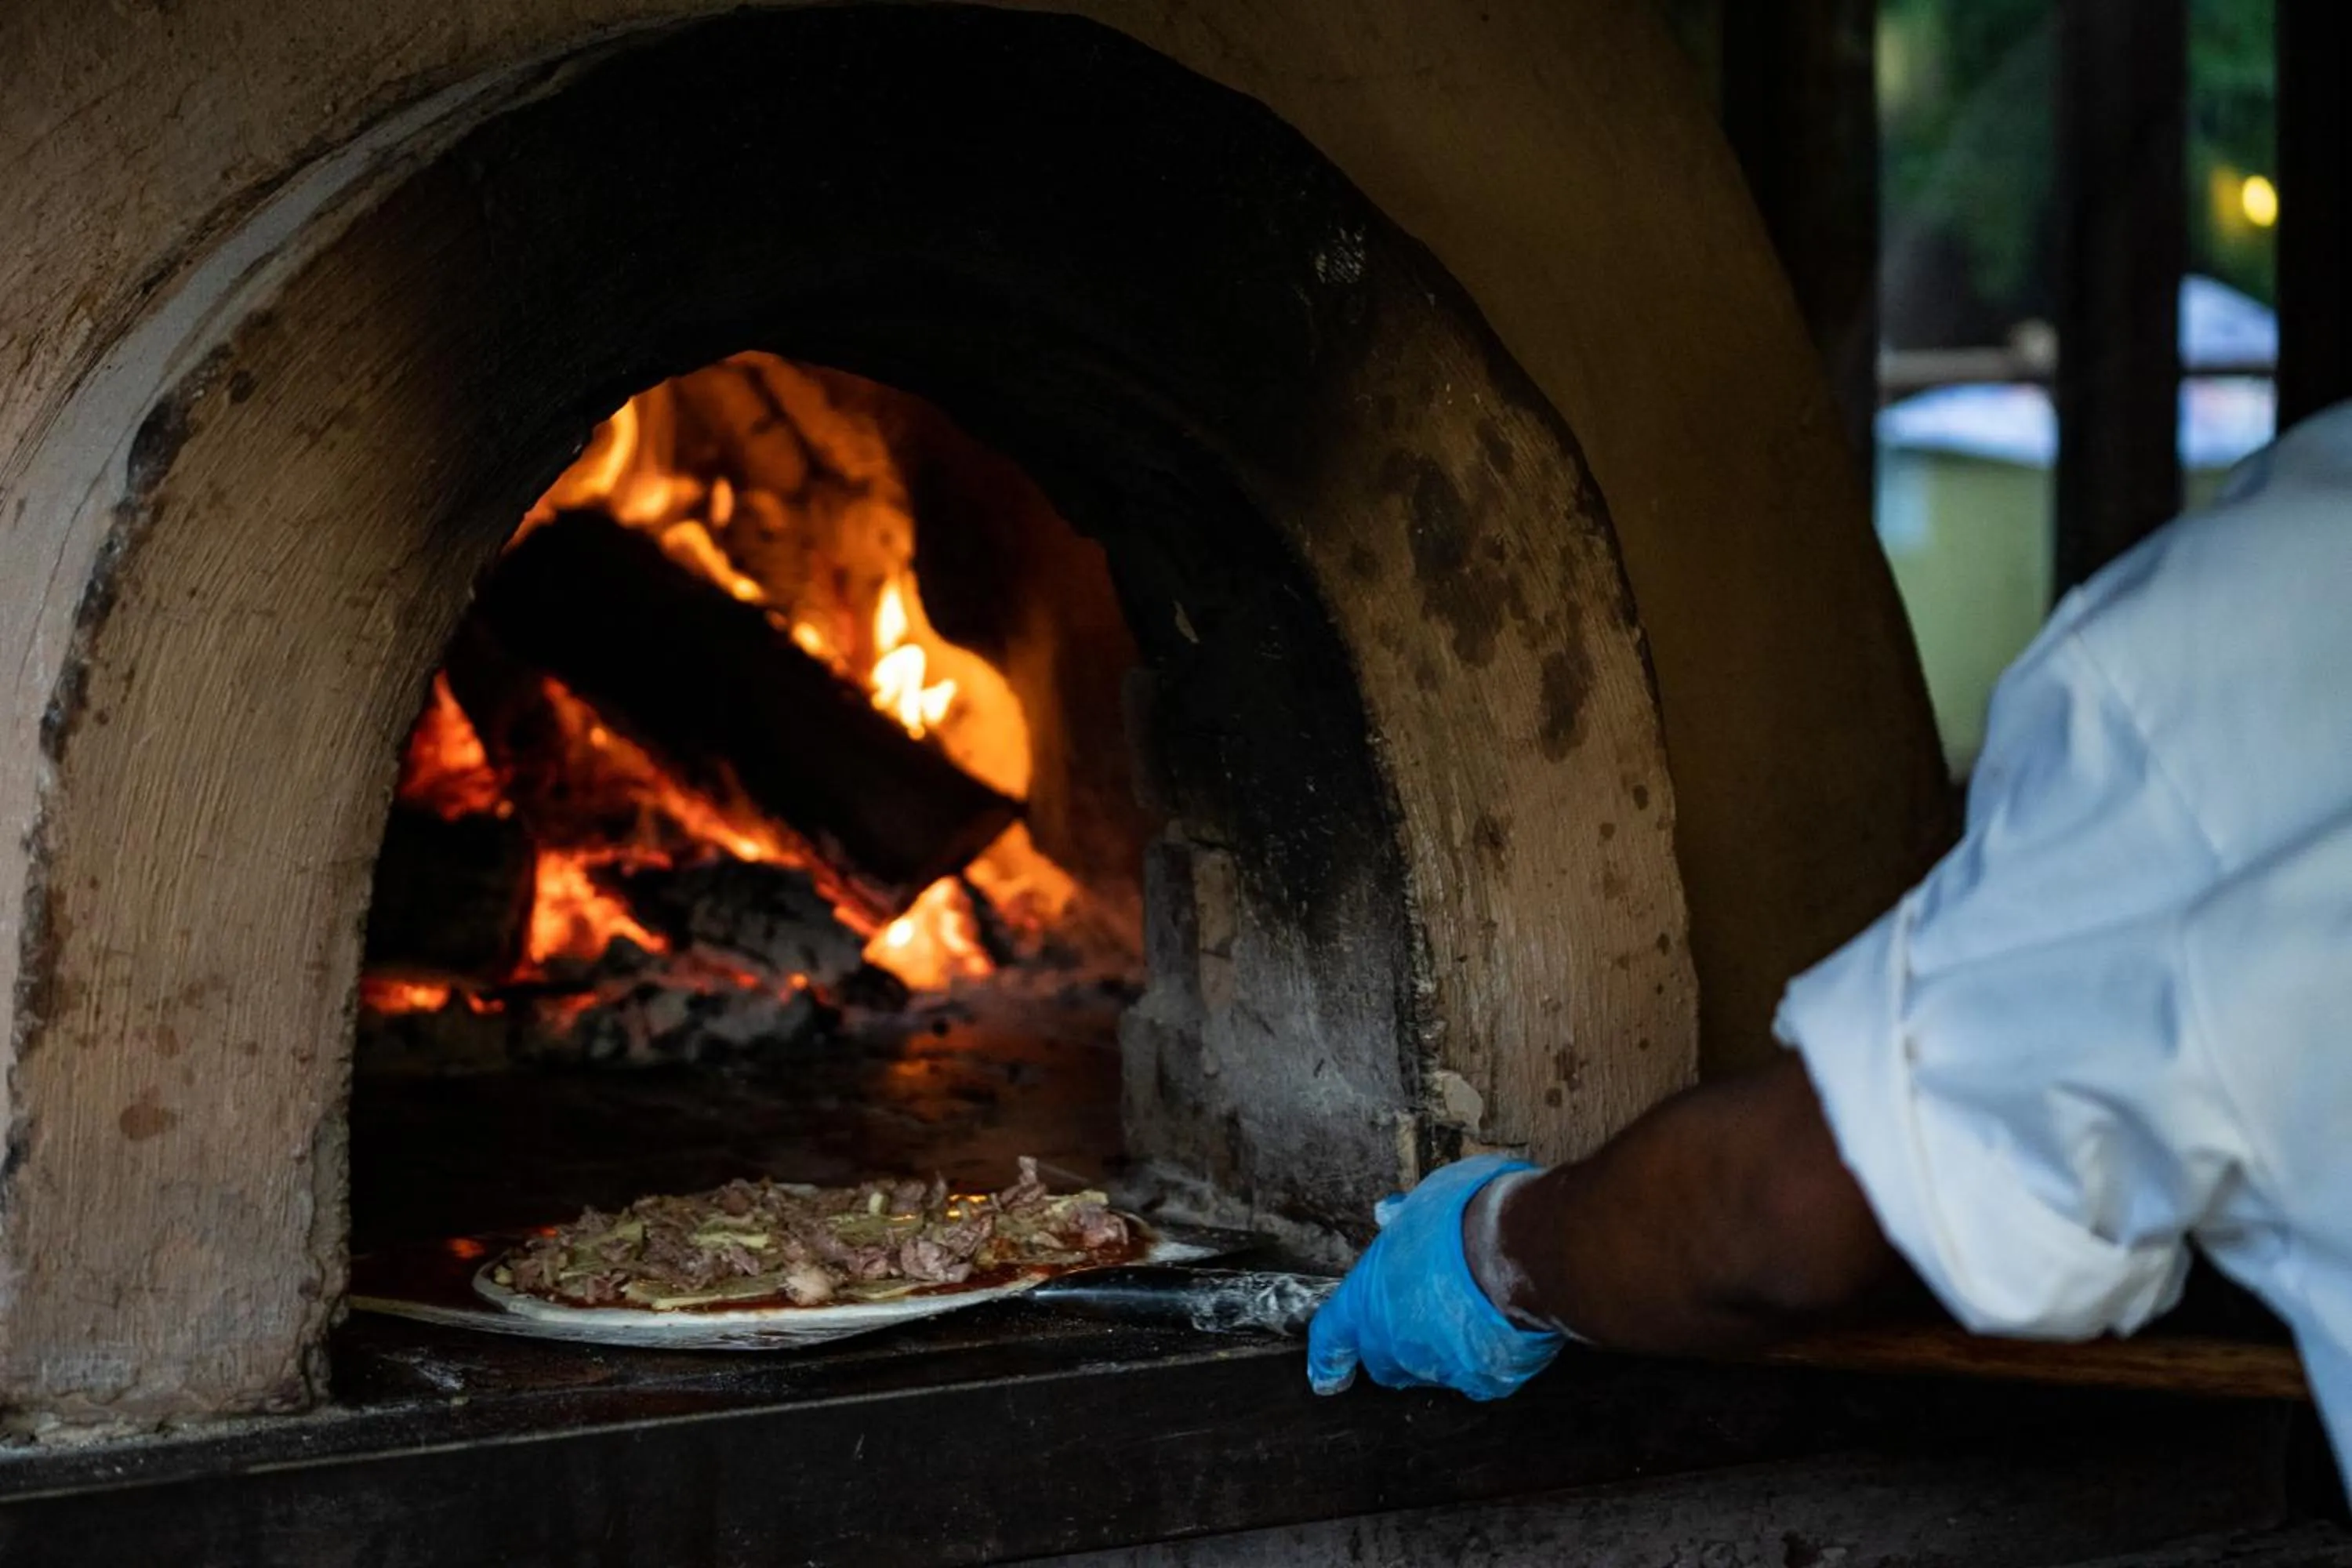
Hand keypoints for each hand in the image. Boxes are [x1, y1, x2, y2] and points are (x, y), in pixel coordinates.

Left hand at [1306, 1154, 1563, 1400]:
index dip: (1327, 1359)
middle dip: (1394, 1345)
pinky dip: (1481, 1361)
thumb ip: (1402, 1218)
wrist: (1520, 1252)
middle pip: (1382, 1360)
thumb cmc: (1465, 1220)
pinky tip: (1495, 1333)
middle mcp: (1394, 1344)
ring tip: (1467, 1311)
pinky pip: (1475, 1377)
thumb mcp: (1423, 1202)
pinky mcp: (1484, 1381)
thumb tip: (1388, 1213)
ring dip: (1439, 1348)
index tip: (1325, 1377)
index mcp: (1366, 1302)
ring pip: (1430, 1369)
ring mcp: (1438, 1367)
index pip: (1332, 1338)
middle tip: (1421, 1312)